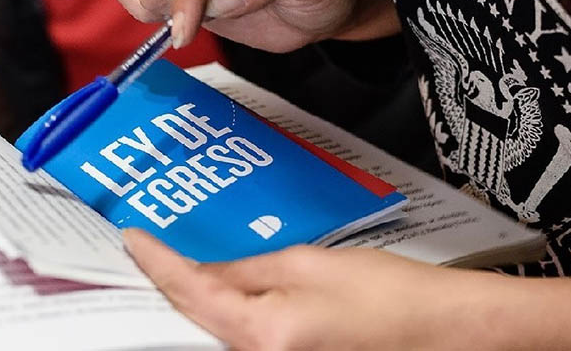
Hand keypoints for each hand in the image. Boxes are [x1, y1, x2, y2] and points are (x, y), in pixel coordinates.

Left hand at [123, 228, 570, 350]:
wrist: (438, 329)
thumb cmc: (386, 295)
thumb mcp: (310, 264)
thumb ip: (251, 269)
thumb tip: (210, 270)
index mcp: (260, 331)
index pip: (189, 291)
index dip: (156, 262)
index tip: (133, 238)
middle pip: (198, 314)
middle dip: (169, 280)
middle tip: (147, 244)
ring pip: (218, 324)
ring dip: (196, 291)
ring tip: (178, 255)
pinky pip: (244, 330)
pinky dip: (227, 304)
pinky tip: (223, 282)